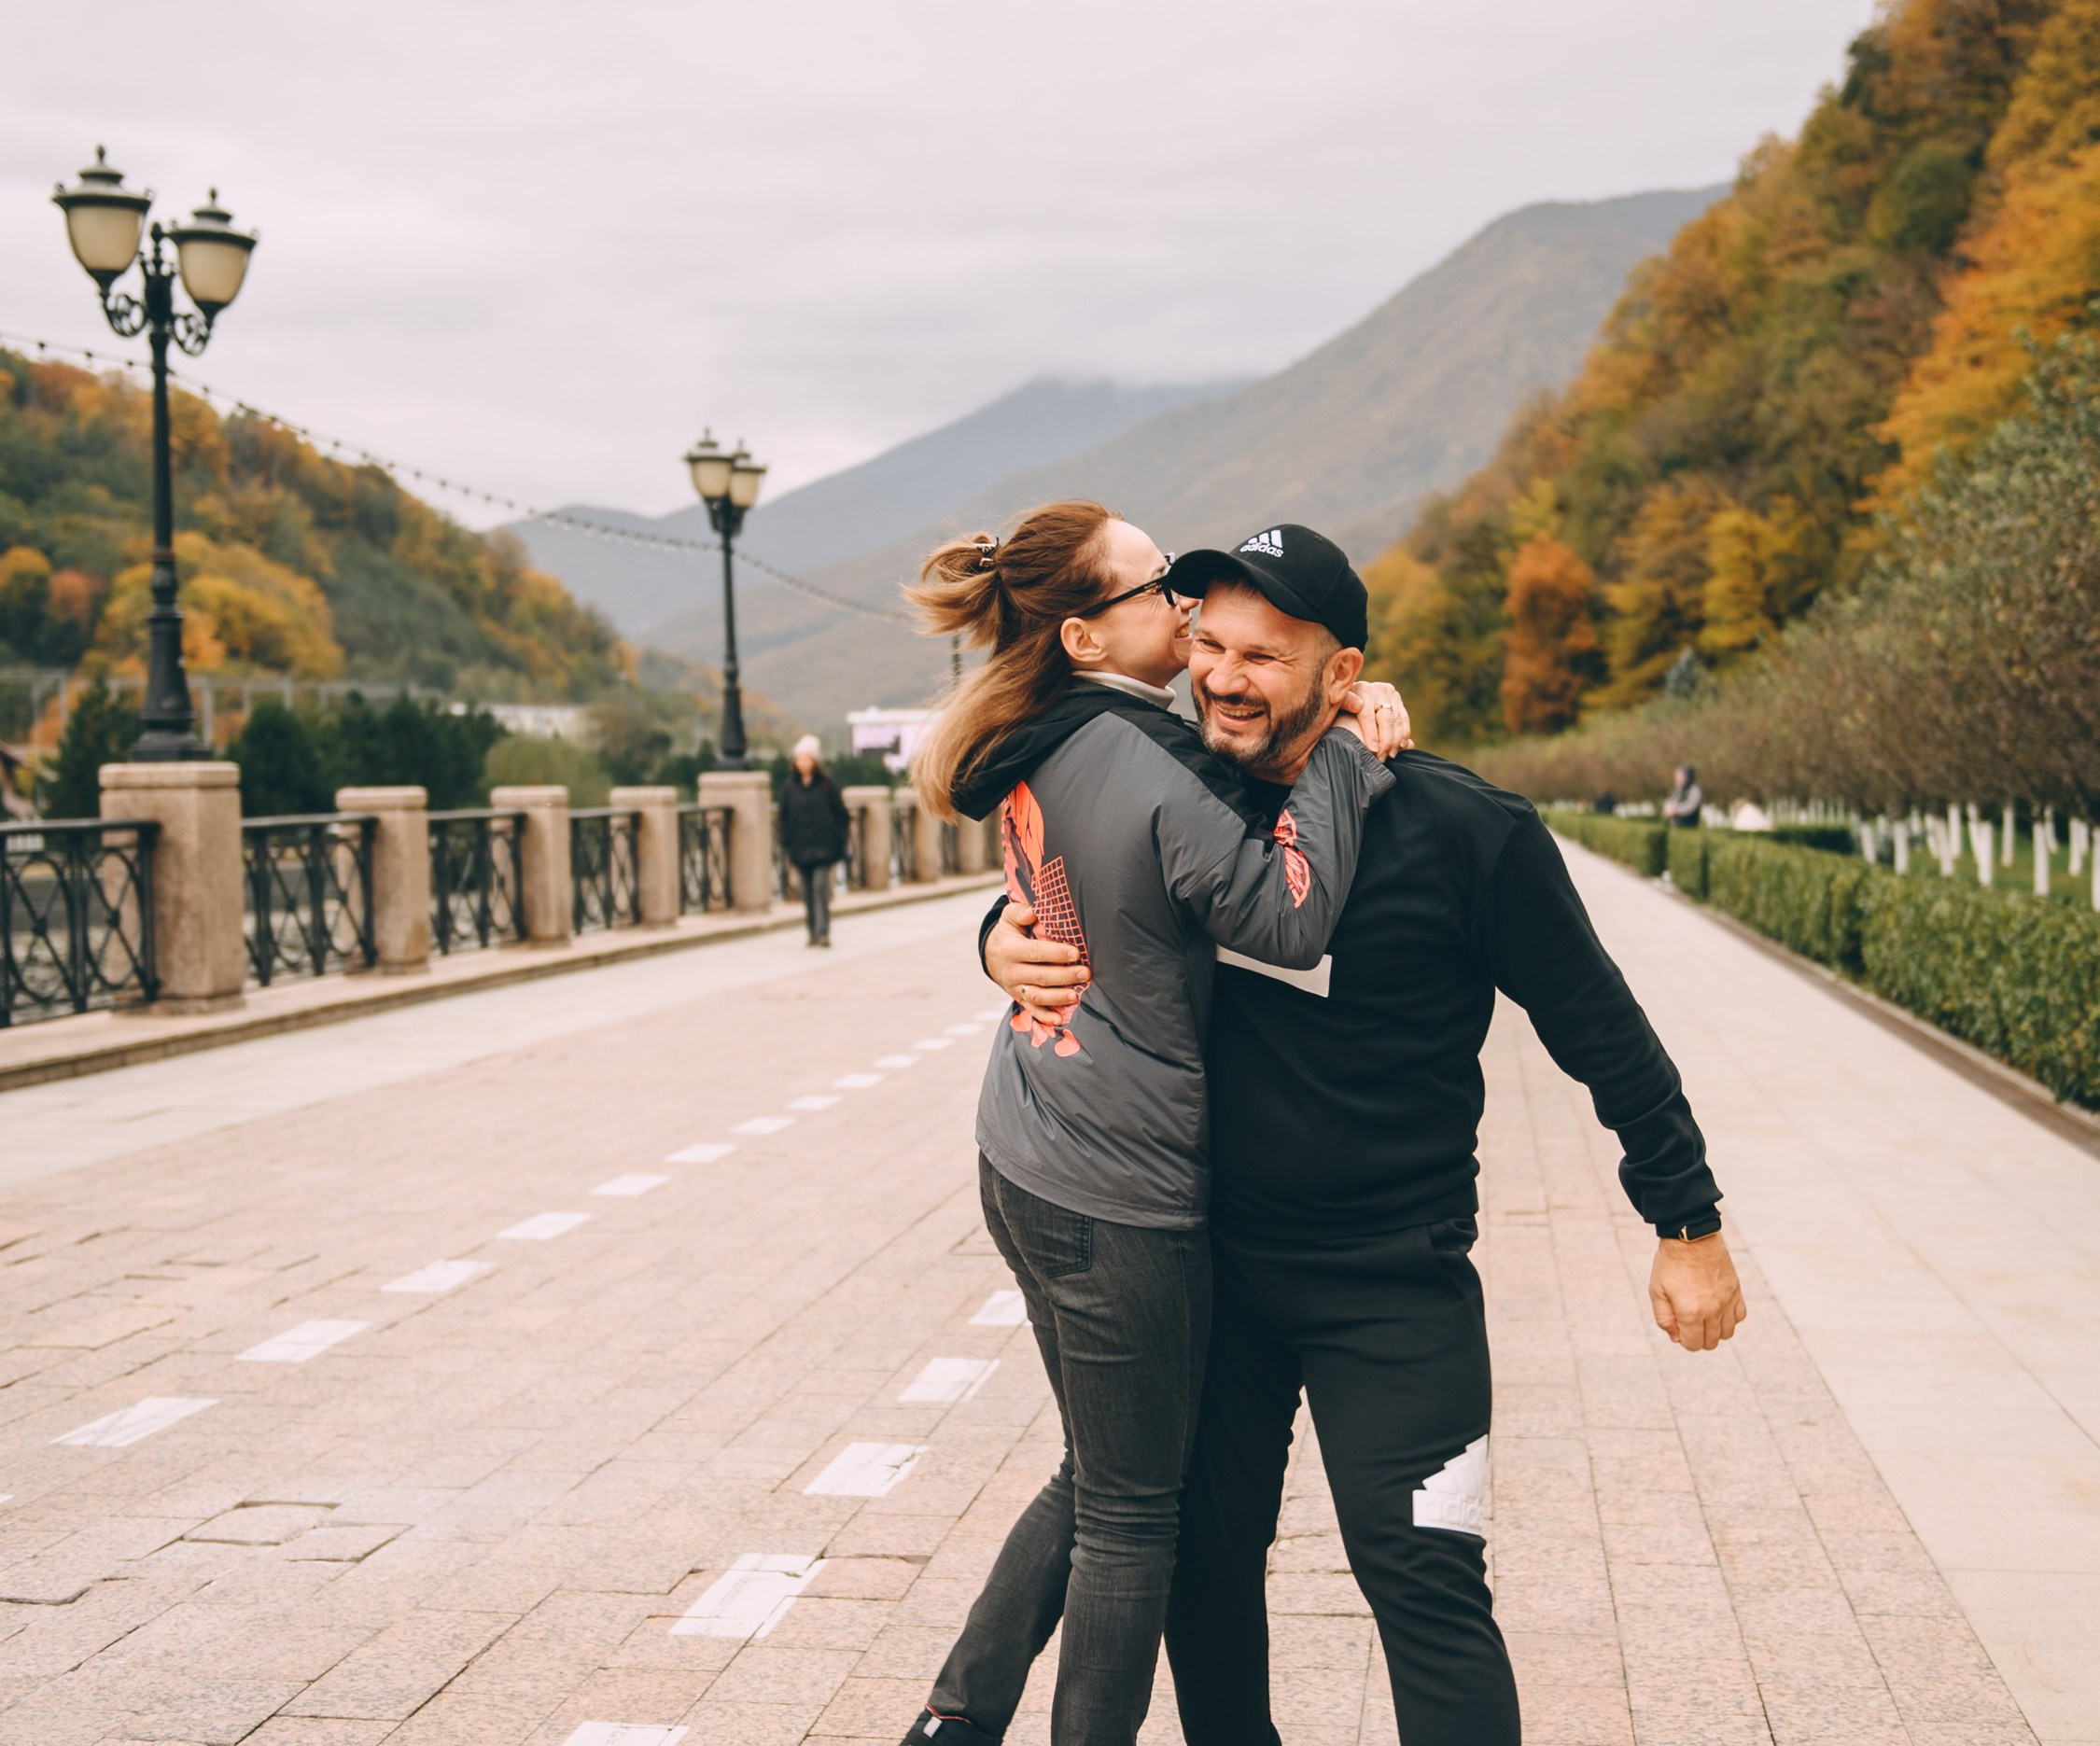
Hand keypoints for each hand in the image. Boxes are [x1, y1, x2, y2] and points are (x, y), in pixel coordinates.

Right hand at [986, 901, 1087, 1027]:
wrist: (990, 955)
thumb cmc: (1009, 932)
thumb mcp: (1009, 917)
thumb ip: (1019, 912)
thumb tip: (1032, 912)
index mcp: (1009, 949)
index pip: (1035, 952)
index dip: (1055, 953)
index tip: (1075, 952)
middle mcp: (1011, 971)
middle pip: (1039, 976)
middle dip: (1064, 976)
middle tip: (1085, 973)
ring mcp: (1014, 987)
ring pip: (1037, 996)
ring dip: (1057, 997)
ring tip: (1076, 995)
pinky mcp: (1018, 998)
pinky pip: (1031, 1010)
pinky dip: (1045, 1016)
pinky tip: (1059, 1020)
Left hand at [1338, 681, 1413, 756]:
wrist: (1349, 697)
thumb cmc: (1340, 706)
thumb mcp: (1338, 703)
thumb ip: (1345, 702)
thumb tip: (1358, 706)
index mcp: (1363, 690)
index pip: (1368, 716)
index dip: (1371, 734)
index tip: (1372, 750)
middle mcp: (1379, 689)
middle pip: (1386, 719)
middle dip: (1385, 741)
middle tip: (1382, 758)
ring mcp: (1390, 694)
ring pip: (1397, 720)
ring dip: (1396, 740)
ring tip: (1391, 755)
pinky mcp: (1398, 699)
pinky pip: (1404, 718)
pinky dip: (1404, 733)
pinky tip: (1402, 746)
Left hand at [1649, 1232, 1747, 1351]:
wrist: (1690, 1238)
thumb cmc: (1670, 1264)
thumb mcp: (1656, 1291)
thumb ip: (1664, 1318)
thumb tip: (1676, 1338)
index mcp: (1690, 1312)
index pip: (1693, 1345)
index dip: (1684, 1340)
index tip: (1678, 1328)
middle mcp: (1712, 1310)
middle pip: (1711, 1342)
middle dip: (1698, 1338)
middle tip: (1689, 1322)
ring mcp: (1727, 1301)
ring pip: (1727, 1333)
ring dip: (1715, 1331)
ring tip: (1703, 1316)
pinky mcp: (1736, 1291)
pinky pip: (1740, 1316)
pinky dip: (1730, 1318)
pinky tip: (1718, 1309)